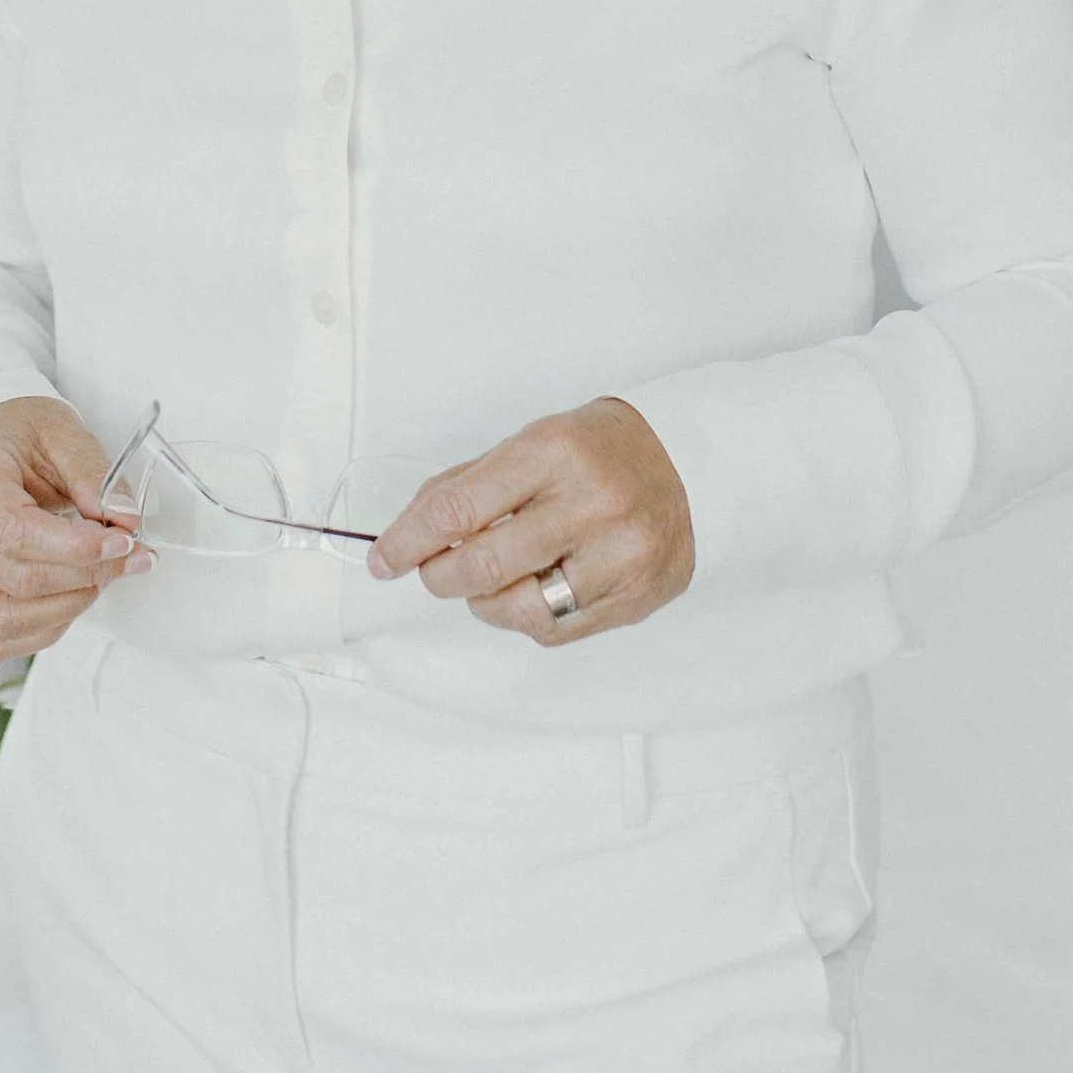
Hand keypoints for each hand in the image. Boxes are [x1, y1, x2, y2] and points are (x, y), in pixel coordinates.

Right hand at [0, 395, 149, 661]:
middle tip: (128, 556)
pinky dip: (42, 631)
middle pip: (18, 580)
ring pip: (4, 621)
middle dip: (87, 575)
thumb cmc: (21, 438)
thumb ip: (95, 475)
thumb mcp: (63, 432)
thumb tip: (125, 521)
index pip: (13, 532)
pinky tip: (69, 599)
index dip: (74, 549)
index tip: (122, 542)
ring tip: (100, 576)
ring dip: (67, 607)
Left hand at [367, 396, 694, 642]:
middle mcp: (591, 503)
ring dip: (483, 602)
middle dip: (439, 576)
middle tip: (433, 571)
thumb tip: (408, 534)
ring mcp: (620, 555)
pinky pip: (554, 630)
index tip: (385, 559)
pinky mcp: (637, 596)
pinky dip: (525, 617)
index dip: (408, 542)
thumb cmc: (598, 452)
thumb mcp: (531, 443)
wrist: (688, 465)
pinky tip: (531, 589)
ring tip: (489, 582)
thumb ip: (468, 486)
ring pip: (517, 609)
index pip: (457, 509)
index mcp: (554, 452)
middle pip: (482, 566)